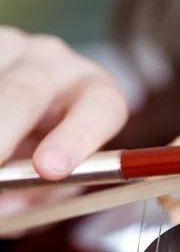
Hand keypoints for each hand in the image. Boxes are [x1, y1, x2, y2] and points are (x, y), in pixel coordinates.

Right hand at [0, 26, 129, 221]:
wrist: (31, 108)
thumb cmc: (49, 147)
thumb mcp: (57, 175)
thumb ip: (39, 194)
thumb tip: (4, 205)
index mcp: (96, 96)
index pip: (97, 110)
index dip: (76, 138)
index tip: (49, 169)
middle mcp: (57, 64)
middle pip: (26, 94)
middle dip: (2, 131)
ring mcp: (14, 46)